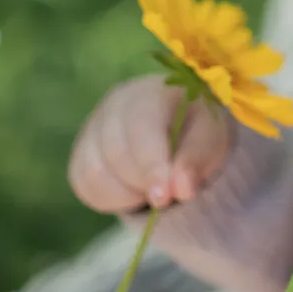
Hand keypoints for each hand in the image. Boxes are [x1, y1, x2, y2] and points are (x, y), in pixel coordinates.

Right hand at [69, 74, 233, 214]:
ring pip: (95, 173)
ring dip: (127, 194)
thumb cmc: (197, 131)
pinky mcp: (81, 153)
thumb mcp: (211, 140)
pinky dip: (111, 199)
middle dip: (144, 183)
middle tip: (169, 192)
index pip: (141, 127)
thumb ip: (196, 160)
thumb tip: (181, 189)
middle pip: (115, 153)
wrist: (180, 130)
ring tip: (153, 187)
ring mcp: (92, 127)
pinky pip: (84, 185)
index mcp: (151, 92)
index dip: (151, 165)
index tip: (164, 197)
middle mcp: (114, 104)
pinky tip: (134, 192)